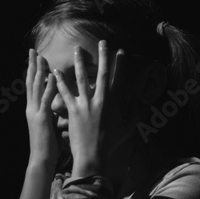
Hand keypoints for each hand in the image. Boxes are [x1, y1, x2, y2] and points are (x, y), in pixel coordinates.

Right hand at [25, 48, 59, 169]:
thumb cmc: (47, 146)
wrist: (41, 160)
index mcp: (33, 109)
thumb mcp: (48, 126)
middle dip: (32, 65)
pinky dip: (49, 86)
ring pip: (36, 87)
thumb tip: (57, 108)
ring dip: (39, 71)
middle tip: (33, 51)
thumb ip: (51, 114)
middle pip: (30, 82)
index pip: (32, 86)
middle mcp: (31, 108)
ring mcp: (35, 112)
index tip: (35, 58)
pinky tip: (52, 75)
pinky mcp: (42, 118)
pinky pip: (46, 99)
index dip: (33, 71)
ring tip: (41, 57)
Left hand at [53, 40, 123, 177]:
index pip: (118, 79)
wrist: (93, 156)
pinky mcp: (73, 110)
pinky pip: (65, 93)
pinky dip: (60, 82)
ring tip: (77, 49)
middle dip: (103, 56)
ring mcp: (86, 105)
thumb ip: (135, 115)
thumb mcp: (126, 129)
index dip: (120, 65)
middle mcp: (100, 101)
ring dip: (80, 62)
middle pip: (102, 74)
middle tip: (102, 42)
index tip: (121, 51)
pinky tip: (55, 72)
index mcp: (113, 104)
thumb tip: (144, 104)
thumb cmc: (110, 144)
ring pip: (82, 79)